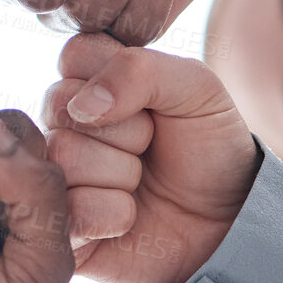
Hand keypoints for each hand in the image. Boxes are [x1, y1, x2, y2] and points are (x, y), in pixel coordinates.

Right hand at [43, 33, 259, 282]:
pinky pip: (71, 210)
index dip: (124, 82)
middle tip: (150, 148)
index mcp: (86, 82)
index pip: (75, 55)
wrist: (228, 218)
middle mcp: (59, 126)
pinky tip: (129, 217)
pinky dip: (116, 215)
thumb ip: (141, 70)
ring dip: (123, 174)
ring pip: (65, 157)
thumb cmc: (208, 147)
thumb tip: (83, 106)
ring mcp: (53, 176)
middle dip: (128, 131)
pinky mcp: (57, 226)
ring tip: (140, 183)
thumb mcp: (196, 89)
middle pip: (62, 106)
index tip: (151, 105)